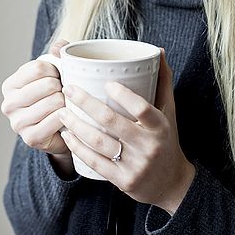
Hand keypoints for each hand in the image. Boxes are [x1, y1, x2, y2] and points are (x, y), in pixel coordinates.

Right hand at [1, 40, 70, 158]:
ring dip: (66, 102)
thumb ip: (58, 52)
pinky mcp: (30, 138)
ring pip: (54, 102)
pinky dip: (66, 117)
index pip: (38, 68)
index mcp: (10, 85)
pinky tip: (65, 117)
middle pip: (48, 85)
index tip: (58, 77)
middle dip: (62, 87)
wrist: (59, 127)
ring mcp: (17, 123)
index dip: (55, 70)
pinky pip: (56, 119)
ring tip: (65, 104)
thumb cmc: (54, 94)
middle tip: (63, 93)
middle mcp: (8, 104)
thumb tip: (57, 47)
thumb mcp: (54, 70)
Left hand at [58, 49, 195, 213]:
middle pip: (112, 122)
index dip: (124, 95)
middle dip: (86, 103)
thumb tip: (158, 51)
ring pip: (99, 142)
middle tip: (68, 89)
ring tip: (62, 111)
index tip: (106, 82)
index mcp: (160, 126)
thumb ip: (163, 81)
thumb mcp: (169, 110)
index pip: (142, 108)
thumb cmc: (166, 138)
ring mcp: (135, 165)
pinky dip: (78, 148)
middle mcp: (148, 146)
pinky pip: (95, 162)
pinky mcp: (122, 181)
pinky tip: (67, 135)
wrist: (171, 183)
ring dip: (76, 125)